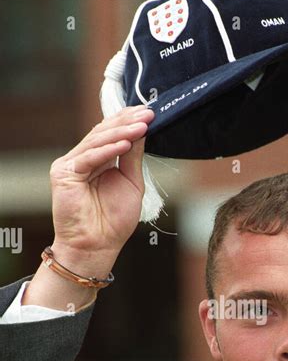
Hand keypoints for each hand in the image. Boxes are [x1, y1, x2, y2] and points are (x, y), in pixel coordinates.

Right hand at [22, 105, 154, 310]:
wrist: (98, 246)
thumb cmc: (114, 221)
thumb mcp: (131, 183)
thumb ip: (133, 157)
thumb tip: (142, 130)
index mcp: (97, 161)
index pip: (112, 133)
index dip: (129, 121)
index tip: (150, 113)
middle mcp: (82, 159)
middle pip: (104, 133)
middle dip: (127, 122)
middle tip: (149, 114)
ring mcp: (71, 165)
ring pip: (97, 141)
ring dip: (121, 132)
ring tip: (142, 126)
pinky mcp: (63, 173)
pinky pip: (88, 157)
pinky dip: (107, 150)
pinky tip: (125, 144)